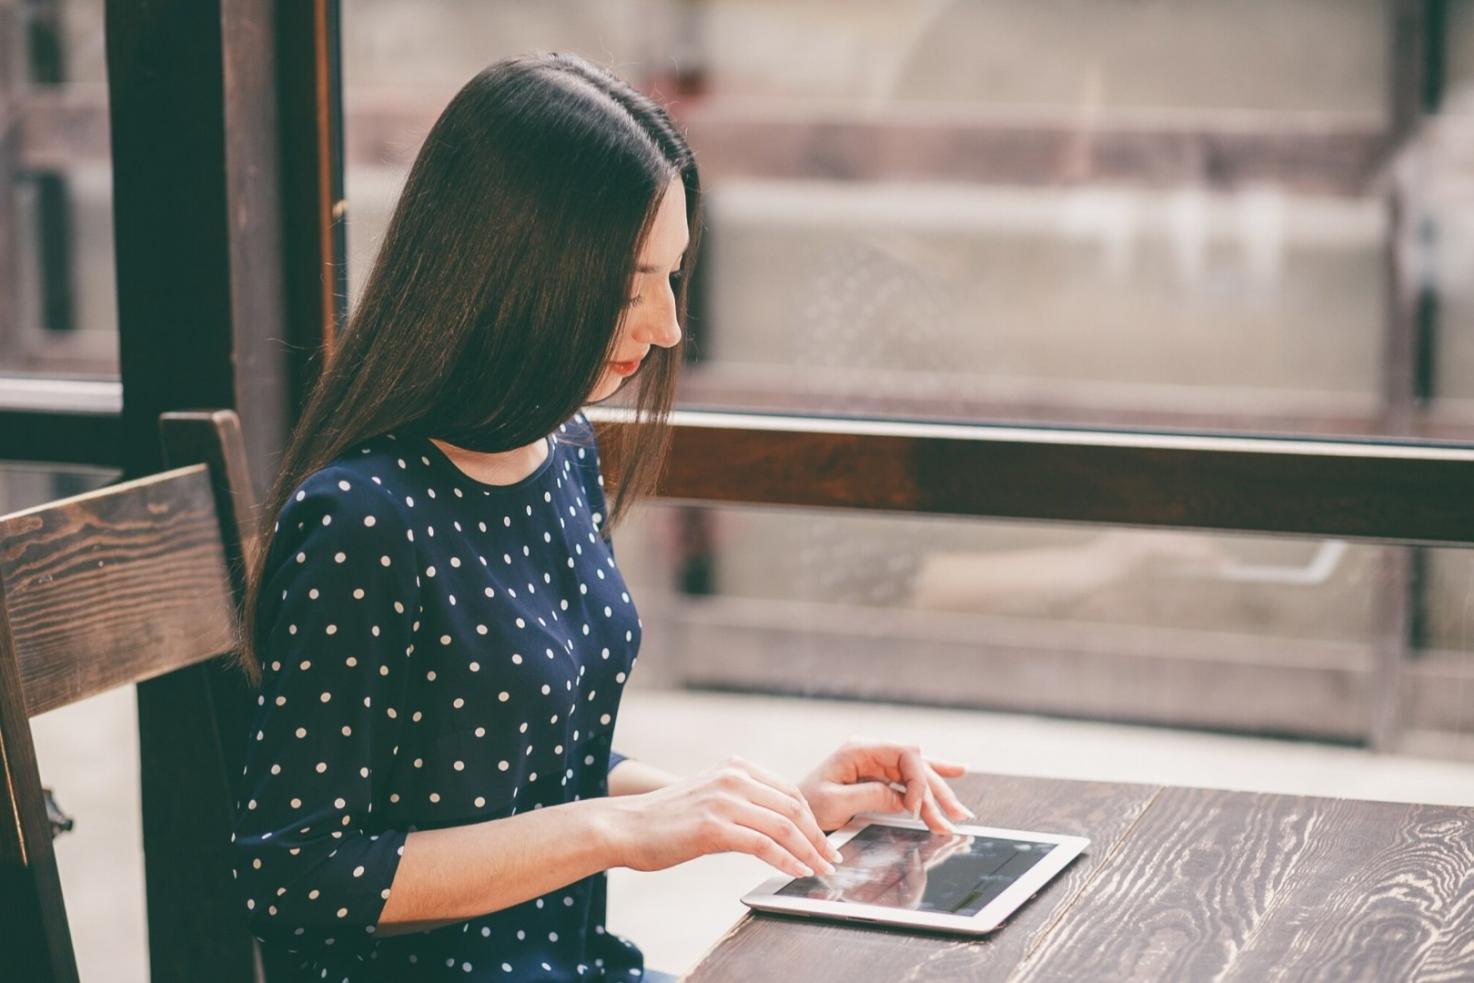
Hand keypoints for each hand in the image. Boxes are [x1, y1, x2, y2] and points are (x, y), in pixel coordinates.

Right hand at [602, 755, 843, 879]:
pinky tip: (797, 872)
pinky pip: (763, 845)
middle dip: (818, 837)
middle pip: (793, 808)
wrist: (625, 826)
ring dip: (809, 852)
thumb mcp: (709, 796)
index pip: (790, 791)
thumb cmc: (665, 819)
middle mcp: (733, 778)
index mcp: (735, 767)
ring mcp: (724, 801)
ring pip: (784, 827)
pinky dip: (787, 860)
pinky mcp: (714, 827)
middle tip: (832, 859)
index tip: (825, 840)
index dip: (814, 818)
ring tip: (821, 870)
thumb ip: (741, 802)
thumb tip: (775, 826)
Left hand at [797, 737, 973, 832]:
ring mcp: (875, 764)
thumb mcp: (836, 803)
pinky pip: (910, 777)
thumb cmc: (806, 807)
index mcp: (858, 750)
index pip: (904, 753)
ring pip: (917, 774)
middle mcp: (870, 753)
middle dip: (936, 792)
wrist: (792, 815)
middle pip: (915, 765)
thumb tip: (904, 799)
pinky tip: (955, 772)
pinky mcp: (877, 777)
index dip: (917, 779)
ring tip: (959, 814)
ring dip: (938, 794)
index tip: (916, 810)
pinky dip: (931, 780)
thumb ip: (872, 796)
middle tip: (954, 817)